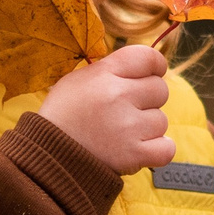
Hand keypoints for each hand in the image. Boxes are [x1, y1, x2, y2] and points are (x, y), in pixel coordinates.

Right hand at [39, 46, 176, 174]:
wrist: (46, 157)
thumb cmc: (64, 115)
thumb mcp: (78, 80)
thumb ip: (111, 70)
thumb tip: (144, 66)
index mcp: (104, 73)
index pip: (149, 57)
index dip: (155, 66)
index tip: (149, 76)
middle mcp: (118, 95)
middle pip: (160, 89)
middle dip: (147, 100)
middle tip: (125, 112)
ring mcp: (127, 126)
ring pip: (161, 120)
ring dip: (147, 129)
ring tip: (121, 134)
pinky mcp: (133, 154)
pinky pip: (166, 148)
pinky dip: (157, 150)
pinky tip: (140, 149)